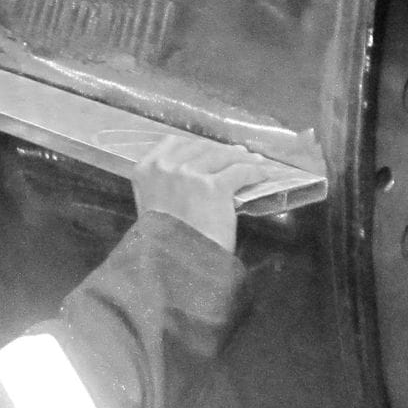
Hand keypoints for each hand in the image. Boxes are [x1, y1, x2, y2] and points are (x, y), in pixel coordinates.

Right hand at [129, 136, 278, 252]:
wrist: (173, 265)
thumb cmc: (162, 242)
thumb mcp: (151, 206)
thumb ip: (163, 185)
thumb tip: (193, 174)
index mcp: (145, 170)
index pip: (174, 142)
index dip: (196, 145)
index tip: (209, 150)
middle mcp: (166, 166)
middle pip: (202, 147)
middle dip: (221, 150)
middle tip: (237, 155)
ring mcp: (190, 174)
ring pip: (223, 155)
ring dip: (242, 157)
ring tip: (254, 161)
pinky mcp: (215, 186)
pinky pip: (241, 171)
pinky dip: (254, 171)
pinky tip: (261, 175)